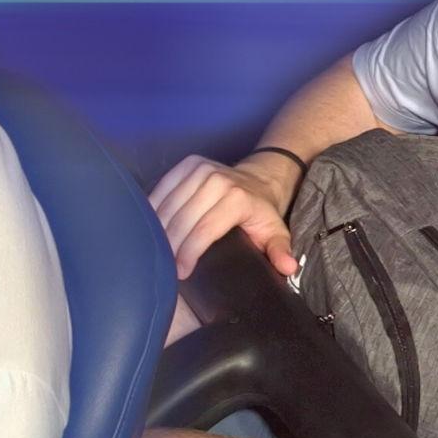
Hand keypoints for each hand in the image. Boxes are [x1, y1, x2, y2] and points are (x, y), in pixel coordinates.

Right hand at [149, 152, 298, 279]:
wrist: (260, 176)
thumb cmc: (261, 211)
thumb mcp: (275, 232)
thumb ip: (280, 251)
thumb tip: (288, 268)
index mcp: (237, 198)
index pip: (204, 230)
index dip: (188, 253)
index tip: (180, 273)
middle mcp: (216, 180)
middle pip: (182, 219)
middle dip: (169, 246)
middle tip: (163, 268)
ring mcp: (200, 169)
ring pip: (168, 205)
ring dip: (157, 230)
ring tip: (154, 252)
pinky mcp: (187, 164)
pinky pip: (162, 189)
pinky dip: (153, 209)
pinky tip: (150, 229)